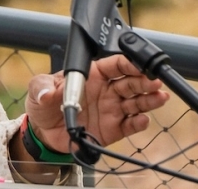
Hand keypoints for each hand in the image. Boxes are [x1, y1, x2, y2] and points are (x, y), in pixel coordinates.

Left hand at [24, 54, 169, 153]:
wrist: (44, 133)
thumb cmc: (44, 105)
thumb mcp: (38, 91)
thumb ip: (43, 88)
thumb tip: (49, 92)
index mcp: (92, 74)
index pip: (115, 64)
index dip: (128, 63)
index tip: (139, 66)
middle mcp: (106, 90)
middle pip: (130, 82)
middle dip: (144, 81)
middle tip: (154, 82)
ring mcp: (112, 109)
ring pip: (135, 102)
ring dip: (148, 100)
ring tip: (159, 98)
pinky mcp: (113, 129)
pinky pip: (129, 125)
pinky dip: (138, 123)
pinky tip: (143, 119)